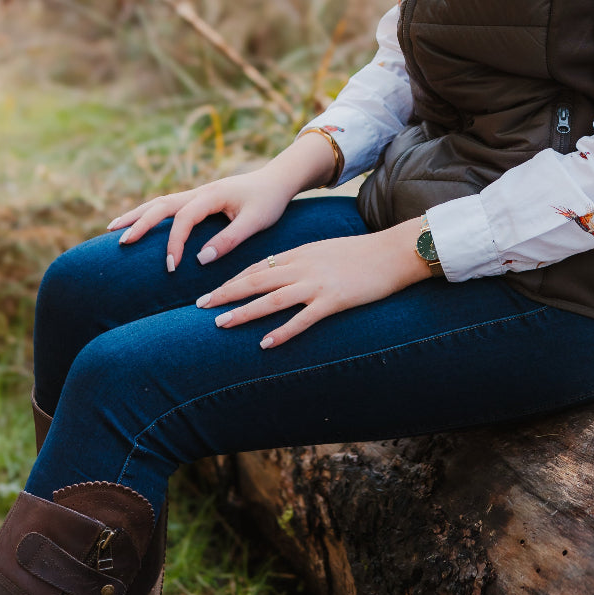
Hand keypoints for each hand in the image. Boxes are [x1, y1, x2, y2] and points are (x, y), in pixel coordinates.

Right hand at [107, 132, 336, 271]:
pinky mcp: (198, 200)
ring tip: (112, 229)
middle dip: (140, 223)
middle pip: (161, 204)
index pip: (184, 218)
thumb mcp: (256, 222)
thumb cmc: (269, 201)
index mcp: (213, 195)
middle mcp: (200, 192)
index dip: (174, 242)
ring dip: (136, 215)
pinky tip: (136, 224)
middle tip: (121, 243)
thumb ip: (230, 239)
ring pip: (159, 202)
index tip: (171, 267)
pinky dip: (147, 213)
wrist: (278, 180)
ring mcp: (197, 194)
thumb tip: (200, 260)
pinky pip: (167, 206)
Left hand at [194, 219, 430, 347]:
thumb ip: (301, 261)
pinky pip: (302, 319)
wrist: (393, 253)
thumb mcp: (325, 250)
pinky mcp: (333, 300)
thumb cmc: (362, 254)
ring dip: (243, 312)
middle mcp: (303, 266)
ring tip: (221, 324)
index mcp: (300, 254)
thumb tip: (277, 272)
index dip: (232, 280)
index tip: (211, 291)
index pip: (257, 267)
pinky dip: (282, 332)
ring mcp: (317, 283)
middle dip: (225, 293)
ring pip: (271, 299)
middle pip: (255, 281)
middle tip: (200, 306)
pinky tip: (265, 344)